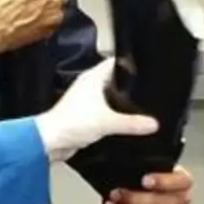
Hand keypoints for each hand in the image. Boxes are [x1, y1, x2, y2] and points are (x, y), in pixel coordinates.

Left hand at [33, 59, 157, 162]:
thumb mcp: (107, 122)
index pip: (114, 62)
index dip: (129, 62)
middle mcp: (88, 86)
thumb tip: (153, 123)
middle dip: (128, 84)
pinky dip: (113, 115)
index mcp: (92, 78)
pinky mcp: (85, 116)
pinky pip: (104, 111)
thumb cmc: (70, 123)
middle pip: (113, 79)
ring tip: (140, 104)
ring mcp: (86, 101)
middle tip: (148, 87)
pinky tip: (124, 121)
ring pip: (108, 96)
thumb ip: (132, 123)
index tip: (145, 64)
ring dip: (120, 101)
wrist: (50, 141)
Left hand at [103, 165, 193, 203]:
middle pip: (163, 203)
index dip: (162, 181)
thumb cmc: (146, 181)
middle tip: (116, 194)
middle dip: (135, 199)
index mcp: (182, 180)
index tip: (144, 180)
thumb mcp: (147, 169)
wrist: (145, 197)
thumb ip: (142, 169)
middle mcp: (182, 200)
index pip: (180, 181)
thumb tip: (125, 172)